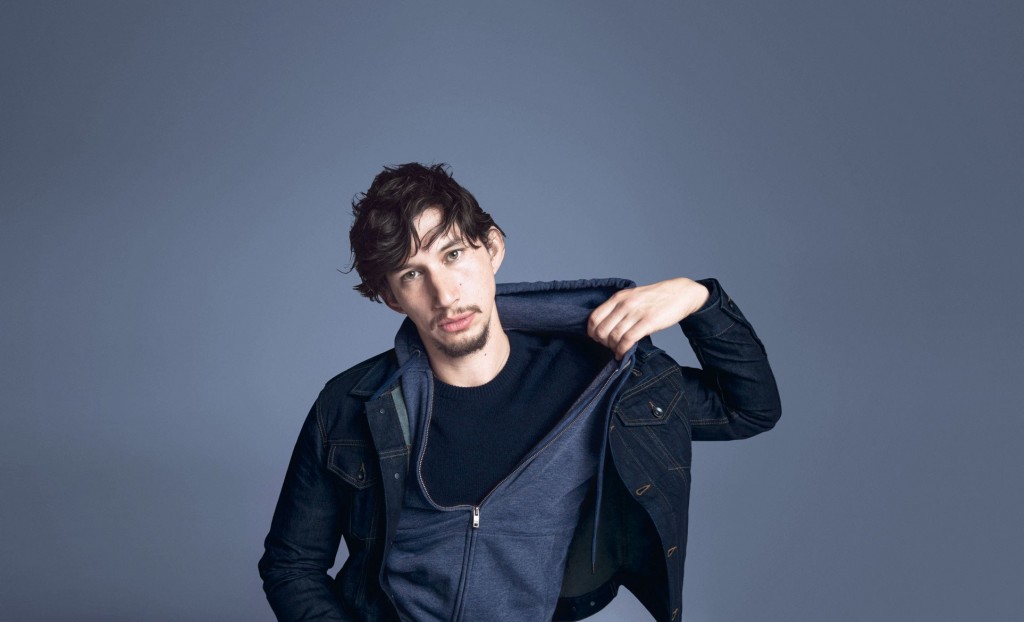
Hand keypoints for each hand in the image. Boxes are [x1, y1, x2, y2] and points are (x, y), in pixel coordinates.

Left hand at [588, 278, 709, 359]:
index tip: (597, 338)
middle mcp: (624, 304)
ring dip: (613, 348)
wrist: (680, 293)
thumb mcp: (632, 296)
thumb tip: (606, 326)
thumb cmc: (656, 297)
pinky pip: (627, 340)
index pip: (594, 317)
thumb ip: (619, 307)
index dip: (592, 332)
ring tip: (617, 351)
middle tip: (609, 347)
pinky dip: (622, 351)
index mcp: (618, 297)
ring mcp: (636, 313)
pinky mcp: (648, 322)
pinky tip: (623, 354)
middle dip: (602, 343)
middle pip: (601, 330)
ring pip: (613, 337)